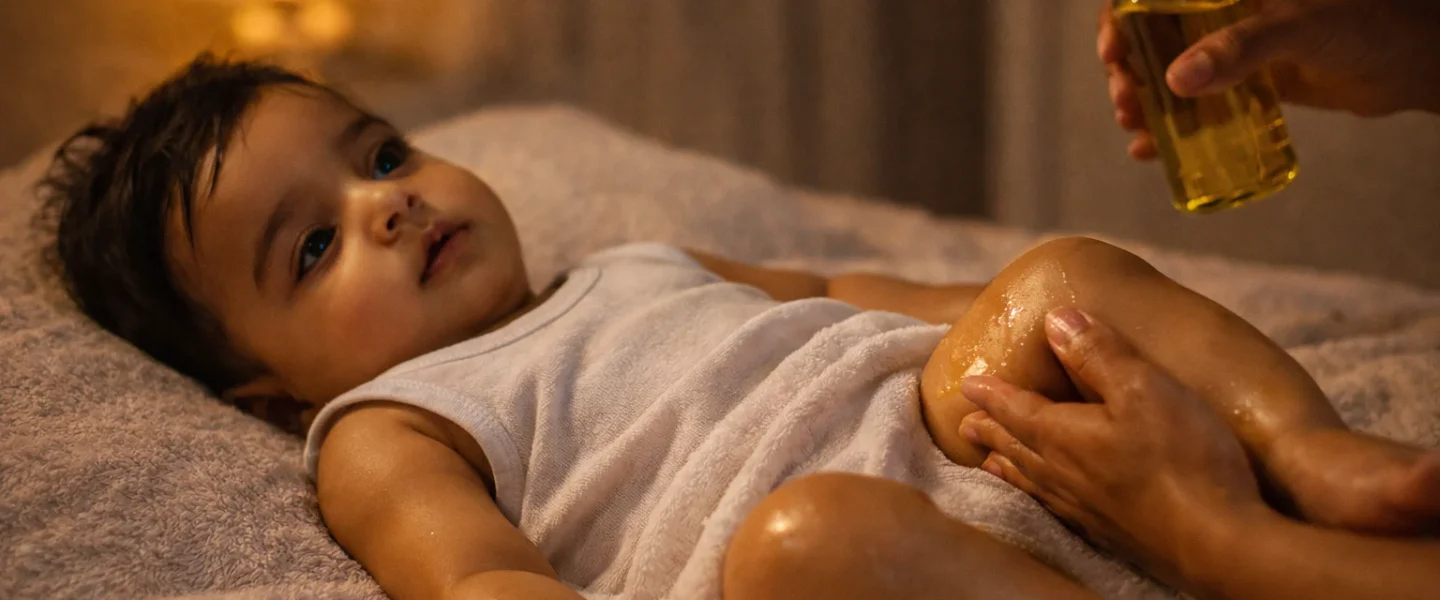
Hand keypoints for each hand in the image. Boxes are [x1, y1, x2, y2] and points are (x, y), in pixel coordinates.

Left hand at [956, 308, 1265, 584]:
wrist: (1218, 543)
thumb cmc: (1183, 457)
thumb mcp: (1144, 388)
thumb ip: (1099, 353)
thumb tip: (1056, 320)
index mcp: (1063, 437)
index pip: (1015, 409)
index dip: (992, 394)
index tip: (967, 385)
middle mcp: (1063, 476)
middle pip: (1016, 448)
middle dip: (991, 433)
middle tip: (965, 427)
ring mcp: (1085, 510)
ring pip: (1033, 483)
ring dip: (1009, 468)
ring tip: (991, 464)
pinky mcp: (1111, 535)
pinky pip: (1058, 510)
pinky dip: (1040, 498)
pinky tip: (1052, 504)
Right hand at [1101, 0, 1439, 159]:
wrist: (1416, 61)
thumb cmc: (1370, 23)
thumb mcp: (1300, 27)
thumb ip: (1243, 48)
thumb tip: (1175, 82)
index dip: (1119, 20)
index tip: (1111, 53)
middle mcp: (1222, 12)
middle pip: (1151, 36)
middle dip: (1126, 71)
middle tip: (1123, 102)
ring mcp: (1234, 48)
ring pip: (1168, 72)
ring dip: (1141, 101)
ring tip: (1134, 127)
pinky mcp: (1248, 83)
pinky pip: (1198, 103)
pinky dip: (1170, 127)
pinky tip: (1151, 150)